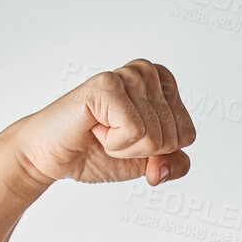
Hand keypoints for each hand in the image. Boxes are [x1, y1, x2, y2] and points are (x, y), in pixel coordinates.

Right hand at [1, 59, 196, 189]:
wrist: (53, 156)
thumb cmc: (98, 151)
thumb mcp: (148, 163)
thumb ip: (174, 164)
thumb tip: (162, 168)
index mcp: (163, 84)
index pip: (187, 135)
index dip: (158, 152)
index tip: (129, 138)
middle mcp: (147, 72)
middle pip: (174, 137)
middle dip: (141, 151)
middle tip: (111, 136)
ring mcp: (127, 75)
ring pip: (156, 136)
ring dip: (125, 147)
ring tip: (101, 131)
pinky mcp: (107, 85)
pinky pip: (135, 132)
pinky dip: (114, 144)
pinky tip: (94, 128)